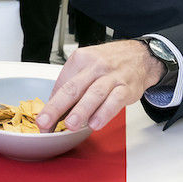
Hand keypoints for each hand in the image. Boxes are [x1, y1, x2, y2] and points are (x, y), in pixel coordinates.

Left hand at [36, 41, 163, 132]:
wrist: (139, 55)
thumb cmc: (109, 63)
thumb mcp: (86, 66)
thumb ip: (72, 87)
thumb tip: (55, 112)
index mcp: (80, 59)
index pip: (61, 84)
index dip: (50, 105)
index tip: (43, 121)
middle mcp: (95, 66)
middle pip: (73, 88)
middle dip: (57, 107)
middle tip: (45, 122)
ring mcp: (112, 76)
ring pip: (94, 94)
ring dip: (81, 111)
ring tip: (70, 125)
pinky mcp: (127, 87)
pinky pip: (115, 101)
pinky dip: (104, 113)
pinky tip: (95, 123)